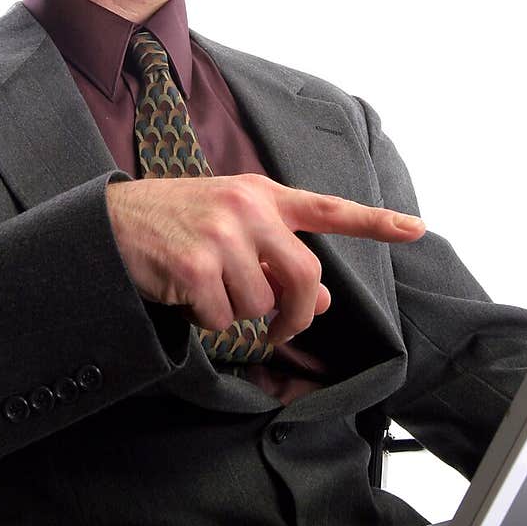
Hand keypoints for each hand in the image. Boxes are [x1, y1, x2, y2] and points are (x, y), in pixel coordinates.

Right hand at [105, 173, 424, 344]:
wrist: (110, 221)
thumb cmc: (174, 223)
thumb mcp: (229, 227)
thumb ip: (276, 255)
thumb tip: (323, 302)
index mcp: (261, 194)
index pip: (328, 208)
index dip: (375, 222)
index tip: (416, 229)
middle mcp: (247, 208)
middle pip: (306, 278)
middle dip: (299, 316)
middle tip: (283, 331)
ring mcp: (221, 235)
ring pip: (261, 306)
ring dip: (238, 316)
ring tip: (206, 291)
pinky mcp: (195, 265)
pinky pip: (224, 319)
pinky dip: (207, 322)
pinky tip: (185, 297)